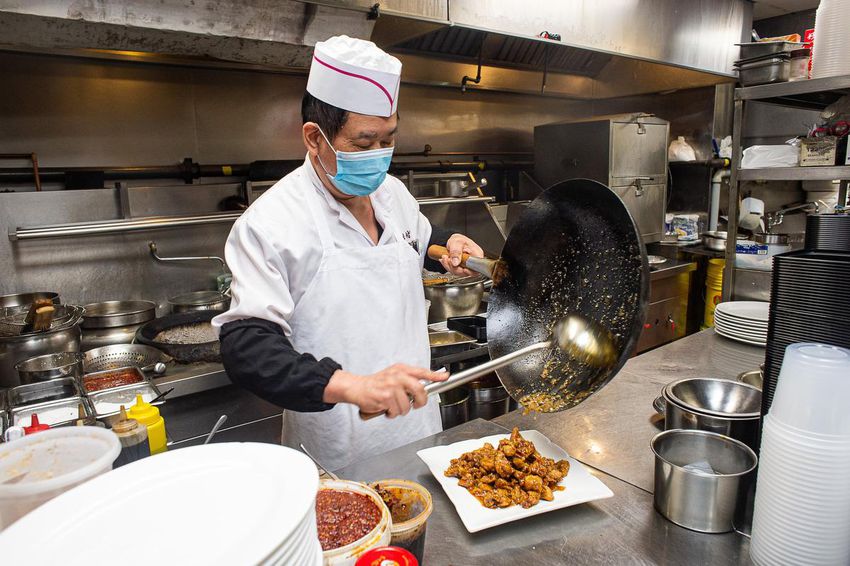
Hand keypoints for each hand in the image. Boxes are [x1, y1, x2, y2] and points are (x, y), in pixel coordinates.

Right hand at [324, 365, 448, 417]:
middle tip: (416, 404)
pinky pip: (396, 411)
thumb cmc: (376, 383)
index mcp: (401, 369)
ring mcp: (391, 386)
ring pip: (407, 405)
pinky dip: (391, 413)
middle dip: (420, 401)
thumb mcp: (393, 375)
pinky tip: (385, 407)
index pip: (421, 371)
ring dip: (400, 410)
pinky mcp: (385, 397)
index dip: (435, 375)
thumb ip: (408, 378)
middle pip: (419, 389)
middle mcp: (397, 376)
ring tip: (392, 405)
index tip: (445, 377)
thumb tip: (423, 387)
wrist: (357, 387)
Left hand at [439, 233, 484, 276]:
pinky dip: (448, 266)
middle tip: (448, 259)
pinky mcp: (461, 267)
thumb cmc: (458, 240)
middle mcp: (473, 261)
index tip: (463, 269)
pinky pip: (455, 271)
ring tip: (446, 257)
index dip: (471, 271)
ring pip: (460, 273)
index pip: (478, 267)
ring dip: (450, 267)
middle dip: (455, 268)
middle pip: (468, 272)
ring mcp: (467, 265)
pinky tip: (447, 260)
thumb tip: (456, 263)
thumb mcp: (457, 242)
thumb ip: (456, 252)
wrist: (453, 241)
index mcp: (477, 254)